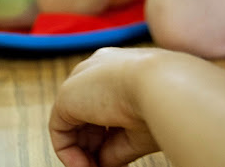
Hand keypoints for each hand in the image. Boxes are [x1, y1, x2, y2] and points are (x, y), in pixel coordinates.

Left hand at [48, 47, 161, 166]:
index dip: (110, 136)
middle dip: (95, 147)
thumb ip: (117, 145)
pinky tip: (84, 166)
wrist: (162, 83)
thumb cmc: (164, 101)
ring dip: (83, 153)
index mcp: (120, 68)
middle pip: (87, 115)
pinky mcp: (66, 95)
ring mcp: (81, 79)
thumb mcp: (140, 128)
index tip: (122, 158)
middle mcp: (98, 70)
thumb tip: (103, 163)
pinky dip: (69, 153)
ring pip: (73, 123)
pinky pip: (59, 129)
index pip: (106, 105)